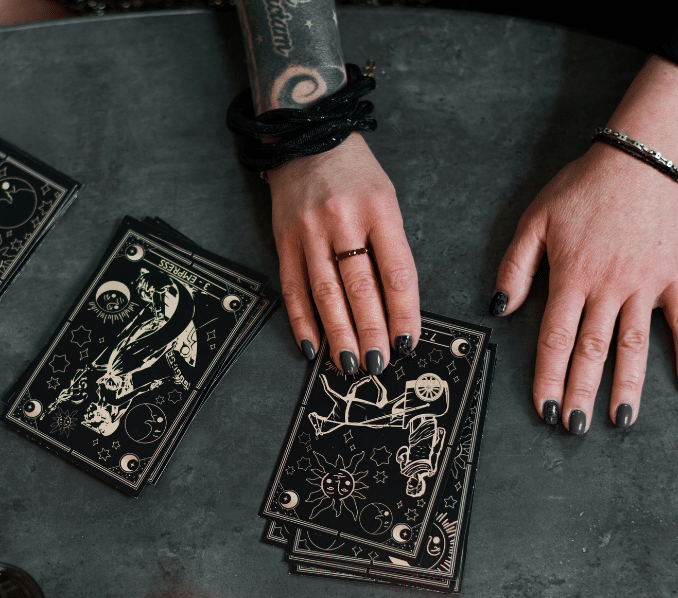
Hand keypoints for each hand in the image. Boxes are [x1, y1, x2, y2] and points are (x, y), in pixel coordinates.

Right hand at [266, 132, 420, 374]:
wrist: (305, 139)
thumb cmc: (354, 175)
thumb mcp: (385, 200)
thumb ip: (389, 248)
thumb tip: (392, 308)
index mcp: (379, 210)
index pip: (396, 272)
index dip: (403, 313)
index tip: (408, 343)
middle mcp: (343, 221)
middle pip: (360, 288)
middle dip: (371, 331)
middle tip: (378, 363)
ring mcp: (309, 232)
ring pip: (325, 293)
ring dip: (339, 334)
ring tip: (350, 364)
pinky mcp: (284, 241)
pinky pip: (293, 288)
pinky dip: (301, 322)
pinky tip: (312, 346)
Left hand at [493, 56, 677, 431]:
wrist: (644, 154)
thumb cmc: (586, 185)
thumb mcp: (536, 219)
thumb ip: (516, 266)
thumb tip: (500, 307)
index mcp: (570, 277)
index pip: (554, 340)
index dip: (547, 378)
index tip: (543, 408)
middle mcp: (607, 287)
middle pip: (590, 351)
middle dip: (579, 392)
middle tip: (572, 426)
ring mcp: (646, 283)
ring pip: (632, 345)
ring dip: (624, 385)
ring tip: (618, 420)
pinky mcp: (676, 275)